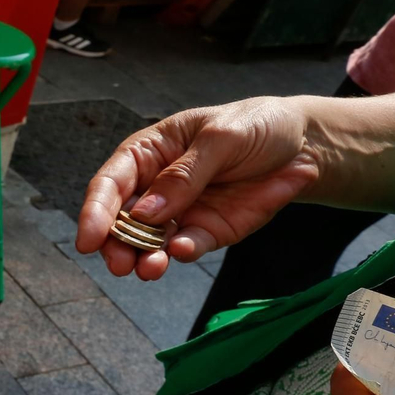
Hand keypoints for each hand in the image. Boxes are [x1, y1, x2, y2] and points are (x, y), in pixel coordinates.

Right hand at [75, 96, 320, 279]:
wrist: (307, 146)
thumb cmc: (257, 125)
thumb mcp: (222, 137)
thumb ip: (184, 174)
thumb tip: (144, 213)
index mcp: (149, 153)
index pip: (110, 183)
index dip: (94, 212)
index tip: (88, 240)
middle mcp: (156, 187)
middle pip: (121, 221)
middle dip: (116, 245)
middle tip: (120, 264)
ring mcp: (180, 213)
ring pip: (148, 243)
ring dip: (144, 258)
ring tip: (150, 269)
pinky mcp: (206, 232)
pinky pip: (187, 247)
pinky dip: (181, 252)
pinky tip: (180, 251)